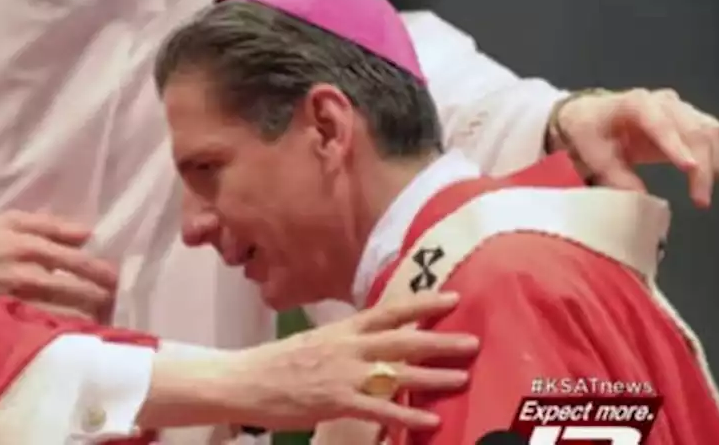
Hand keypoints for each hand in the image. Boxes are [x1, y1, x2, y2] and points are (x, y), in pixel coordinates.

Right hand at [0, 210, 118, 321]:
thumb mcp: (6, 220)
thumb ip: (48, 224)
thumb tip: (87, 232)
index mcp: (28, 244)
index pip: (77, 260)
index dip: (100, 272)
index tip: (113, 279)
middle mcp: (26, 273)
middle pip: (77, 290)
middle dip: (100, 298)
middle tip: (111, 303)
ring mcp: (16, 301)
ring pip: (65, 315)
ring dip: (87, 318)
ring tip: (98, 320)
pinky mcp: (6, 322)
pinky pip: (43, 330)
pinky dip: (61, 332)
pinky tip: (72, 333)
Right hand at [220, 291, 475, 432]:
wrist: (245, 381)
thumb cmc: (277, 364)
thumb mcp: (314, 343)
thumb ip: (345, 342)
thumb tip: (372, 343)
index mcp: (342, 329)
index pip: (388, 311)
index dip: (421, 305)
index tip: (451, 298)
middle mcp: (347, 347)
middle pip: (402, 340)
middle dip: (440, 340)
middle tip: (473, 340)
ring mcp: (343, 374)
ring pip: (397, 374)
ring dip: (433, 377)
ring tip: (463, 378)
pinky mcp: (337, 401)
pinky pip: (379, 409)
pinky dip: (406, 414)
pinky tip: (429, 419)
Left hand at [551, 88, 718, 206]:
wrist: (593, 115)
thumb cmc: (591, 129)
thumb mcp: (592, 152)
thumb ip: (615, 175)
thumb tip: (640, 197)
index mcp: (635, 103)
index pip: (660, 123)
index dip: (676, 146)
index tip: (689, 168)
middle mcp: (663, 101)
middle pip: (694, 130)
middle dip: (702, 166)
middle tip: (699, 198)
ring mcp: (680, 108)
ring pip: (711, 132)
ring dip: (714, 164)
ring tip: (701, 193)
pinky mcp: (690, 119)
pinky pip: (714, 136)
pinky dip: (717, 157)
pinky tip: (706, 178)